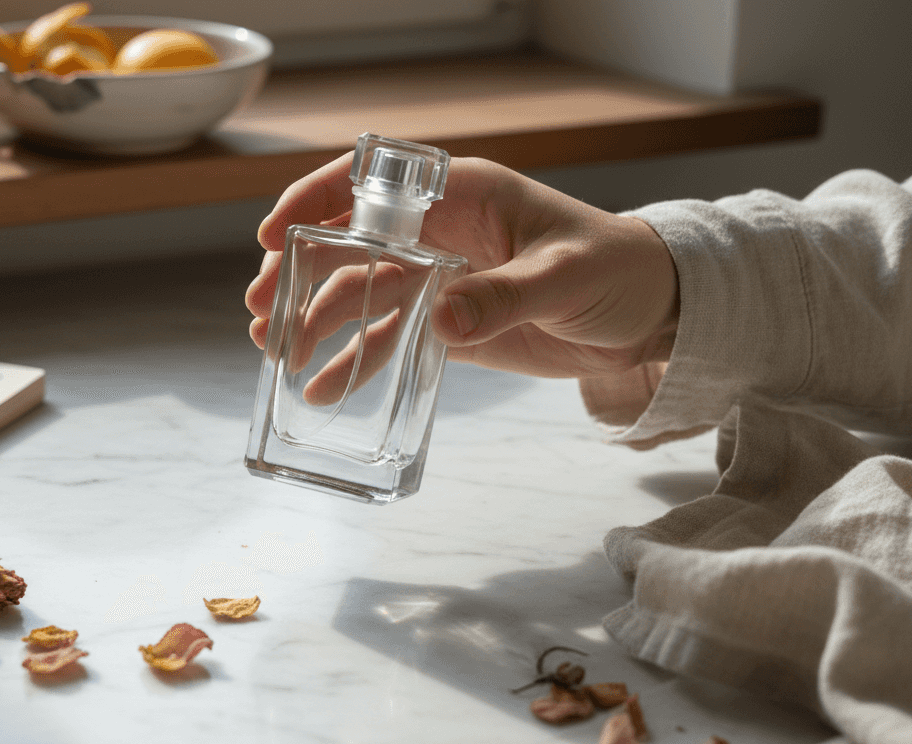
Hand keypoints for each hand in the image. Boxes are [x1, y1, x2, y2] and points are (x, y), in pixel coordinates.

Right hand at [245, 153, 679, 381]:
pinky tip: (322, 388)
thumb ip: (505, 296)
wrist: (650, 316)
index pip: (373, 186)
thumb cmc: (616, 271)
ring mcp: (438, 280)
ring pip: (357, 296)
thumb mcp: (564, 278)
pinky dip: (352, 362)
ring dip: (313, 321)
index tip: (272, 236)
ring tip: (275, 352)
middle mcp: (439, 234)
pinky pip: (387, 341)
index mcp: (462, 197)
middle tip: (261, 312)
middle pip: (349, 245)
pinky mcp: (447, 325)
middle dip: (298, 275)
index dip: (316, 203)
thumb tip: (441, 320)